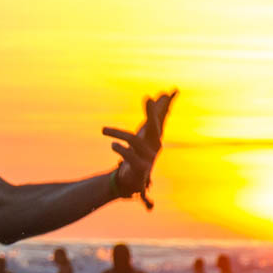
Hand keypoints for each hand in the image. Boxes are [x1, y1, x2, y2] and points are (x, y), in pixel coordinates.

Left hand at [104, 90, 176, 208]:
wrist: (131, 180)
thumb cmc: (137, 153)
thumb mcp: (143, 133)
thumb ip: (153, 116)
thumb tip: (161, 96)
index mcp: (155, 136)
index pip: (161, 118)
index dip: (164, 105)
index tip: (169, 91)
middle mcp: (154, 146)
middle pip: (154, 127)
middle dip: (152, 113)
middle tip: (149, 99)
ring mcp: (148, 158)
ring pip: (134, 141)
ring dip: (117, 133)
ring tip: (103, 130)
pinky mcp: (140, 169)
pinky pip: (129, 156)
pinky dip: (120, 149)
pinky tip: (113, 145)